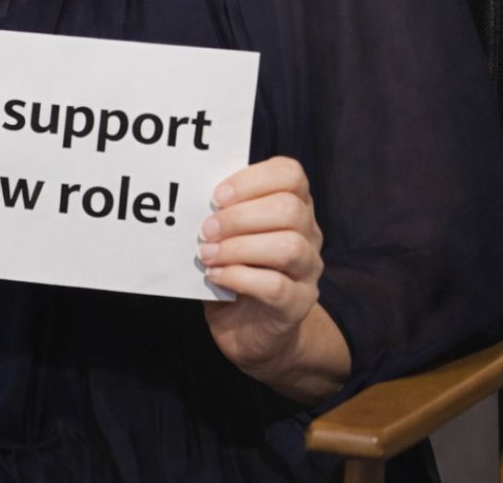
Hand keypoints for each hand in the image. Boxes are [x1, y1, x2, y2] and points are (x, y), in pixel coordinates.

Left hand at [199, 156, 342, 397]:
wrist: (250, 329)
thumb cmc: (235, 267)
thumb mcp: (229, 233)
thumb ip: (221, 212)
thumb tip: (192, 197)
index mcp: (294, 204)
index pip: (290, 174)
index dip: (252, 180)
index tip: (217, 195)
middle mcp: (310, 234)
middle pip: (289, 209)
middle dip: (240, 216)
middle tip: (206, 229)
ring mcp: (308, 270)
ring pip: (289, 246)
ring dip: (239, 247)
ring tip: (207, 254)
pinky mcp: (298, 304)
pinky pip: (275, 286)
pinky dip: (239, 277)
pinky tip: (215, 276)